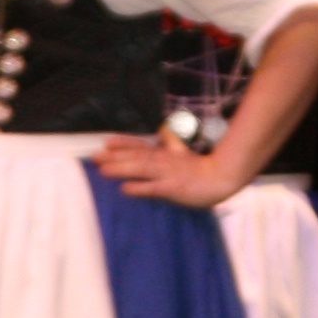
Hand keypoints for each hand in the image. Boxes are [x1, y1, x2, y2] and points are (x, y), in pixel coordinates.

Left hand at [95, 134, 240, 211]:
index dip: (124, 143)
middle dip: (114, 156)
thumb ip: (171, 141)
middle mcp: (164, 161)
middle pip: (136, 156)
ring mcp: (168, 173)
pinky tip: (125, 188)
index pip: (141, 146)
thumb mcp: (184, 151)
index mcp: (165, 153)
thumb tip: (163, 128)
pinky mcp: (173, 188)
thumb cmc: (202, 168)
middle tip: (95, 157)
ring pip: (141, 169)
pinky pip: (154, 188)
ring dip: (121, 169)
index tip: (107, 142)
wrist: (222, 178)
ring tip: (103, 170)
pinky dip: (139, 188)